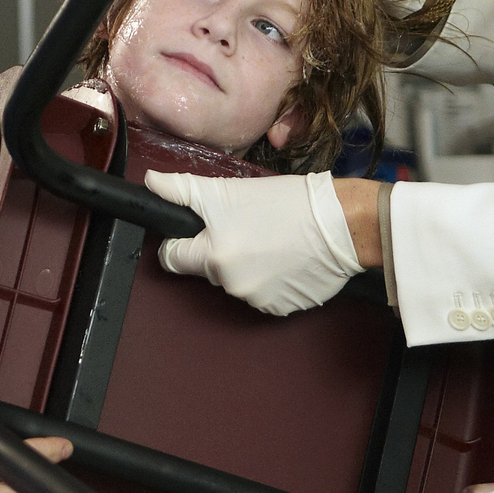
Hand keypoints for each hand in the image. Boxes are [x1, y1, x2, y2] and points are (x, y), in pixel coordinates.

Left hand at [147, 169, 360, 315]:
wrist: (341, 223)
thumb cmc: (286, 203)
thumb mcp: (227, 190)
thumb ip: (182, 190)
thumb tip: (152, 184)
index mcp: (213, 258)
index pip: (172, 259)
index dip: (179, 242)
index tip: (194, 231)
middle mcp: (232, 286)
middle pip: (207, 269)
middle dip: (218, 250)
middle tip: (244, 225)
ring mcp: (259, 301)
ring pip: (236, 282)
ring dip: (246, 265)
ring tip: (270, 239)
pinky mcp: (284, 308)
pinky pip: (264, 294)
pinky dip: (270, 278)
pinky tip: (286, 257)